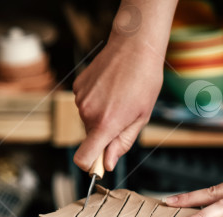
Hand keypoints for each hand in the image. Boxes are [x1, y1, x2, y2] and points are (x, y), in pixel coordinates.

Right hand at [72, 38, 163, 172]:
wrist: (134, 46)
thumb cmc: (144, 82)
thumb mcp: (141, 118)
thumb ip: (123, 143)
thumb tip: (108, 163)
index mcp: (106, 124)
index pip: (83, 157)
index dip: (90, 165)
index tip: (99, 163)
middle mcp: (88, 112)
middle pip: (89, 138)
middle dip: (103, 134)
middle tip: (123, 116)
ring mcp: (80, 98)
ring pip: (87, 120)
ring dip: (100, 116)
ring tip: (118, 97)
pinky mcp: (77, 86)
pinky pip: (84, 103)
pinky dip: (95, 101)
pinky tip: (109, 88)